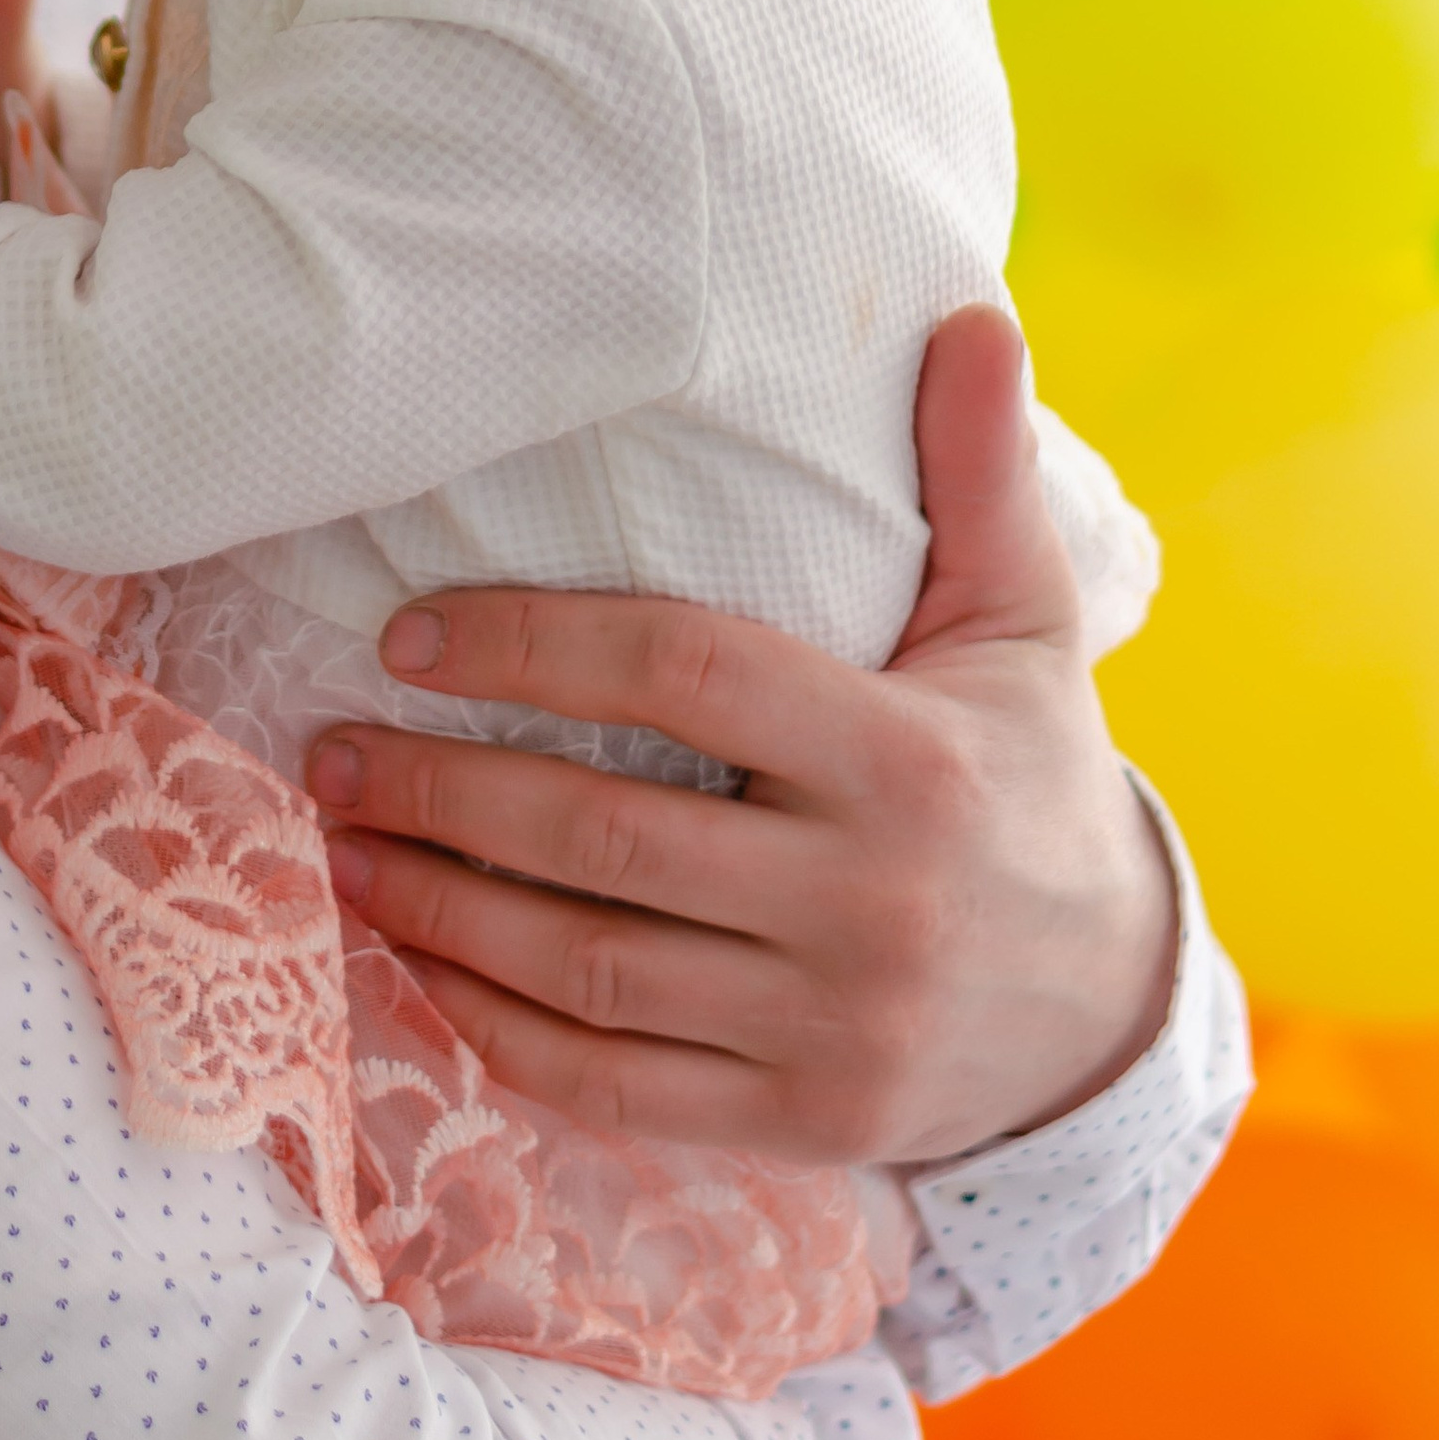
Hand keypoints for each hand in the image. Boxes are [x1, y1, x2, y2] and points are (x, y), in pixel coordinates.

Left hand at [304, 307, 1177, 1170]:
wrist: (1108, 1005)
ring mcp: (829, 1030)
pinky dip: (495, 1028)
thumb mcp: (1026, 621)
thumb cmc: (1030, 777)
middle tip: (329, 747)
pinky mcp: (796, 1125)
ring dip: (439, 909)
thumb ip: (980, 470)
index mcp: (906, 761)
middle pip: (604, 836)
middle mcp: (865, 902)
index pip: (686, 677)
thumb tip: (968, 313)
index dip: (534, 646)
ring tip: (343, 845)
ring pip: (587, 968)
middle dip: (443, 789)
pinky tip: (418, 963)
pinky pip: (609, 1083)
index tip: (411, 633)